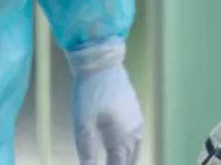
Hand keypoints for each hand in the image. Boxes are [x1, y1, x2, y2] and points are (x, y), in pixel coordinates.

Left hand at [67, 39, 142, 164]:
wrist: (102, 65)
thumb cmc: (90, 94)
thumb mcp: (83, 125)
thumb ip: (87, 152)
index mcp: (121, 137)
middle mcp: (134, 132)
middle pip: (129, 162)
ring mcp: (137, 122)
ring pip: (135, 152)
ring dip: (127, 162)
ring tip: (116, 163)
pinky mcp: (136, 114)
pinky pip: (137, 140)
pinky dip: (130, 151)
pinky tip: (122, 153)